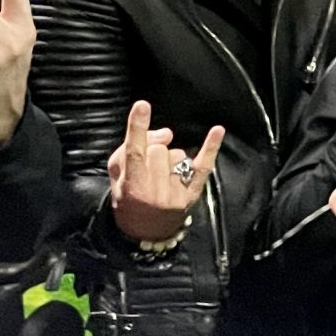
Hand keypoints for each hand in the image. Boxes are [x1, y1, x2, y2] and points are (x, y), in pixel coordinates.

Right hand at [107, 99, 222, 246]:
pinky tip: (217, 131)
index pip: (135, 151)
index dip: (138, 127)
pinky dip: (210, 147)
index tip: (142, 105)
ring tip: (161, 177)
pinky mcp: (191, 193)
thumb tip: (166, 133)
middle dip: (152, 151)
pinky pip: (203, 165)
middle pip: (158, 149)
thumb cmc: (128, 197)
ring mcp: (175, 193)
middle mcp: (154, 190)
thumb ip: (131, 150)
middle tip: (148, 167)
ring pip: (176, 154)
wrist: (145, 230)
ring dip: (169, 159)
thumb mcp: (117, 176)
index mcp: (131, 185)